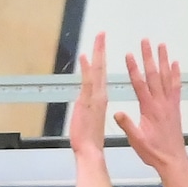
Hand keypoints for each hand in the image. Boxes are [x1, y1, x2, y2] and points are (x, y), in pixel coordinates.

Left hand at [70, 33, 108, 157]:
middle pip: (101, 68)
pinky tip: (86, 57)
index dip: (102, 59)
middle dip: (101, 50)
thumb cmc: (90, 142)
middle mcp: (99, 97)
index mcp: (101, 100)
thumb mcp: (90, 122)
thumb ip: (88, 109)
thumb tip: (85, 104)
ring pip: (97, 71)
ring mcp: (93, 99)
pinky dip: (87, 69)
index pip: (101, 75)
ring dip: (98, 53)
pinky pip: (88, 82)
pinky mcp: (86, 103)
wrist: (90, 152)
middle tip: (102, 34)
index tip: (101, 45)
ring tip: (100, 38)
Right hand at [114, 40, 186, 172]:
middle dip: (148, 57)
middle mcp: (160, 103)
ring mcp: (169, 104)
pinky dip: (176, 74)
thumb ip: (128, 126)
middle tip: (145, 41)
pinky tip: (176, 64)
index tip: (129, 54)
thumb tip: (117, 113)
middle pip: (154, 75)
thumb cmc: (154, 152)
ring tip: (161, 45)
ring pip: (166, 77)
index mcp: (149, 109)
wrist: (172, 160)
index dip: (133, 68)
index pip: (139, 84)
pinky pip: (176, 87)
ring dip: (163, 60)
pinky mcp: (175, 108)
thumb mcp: (136, 141)